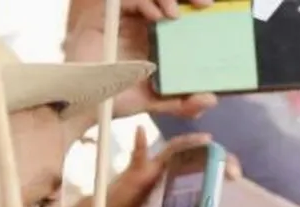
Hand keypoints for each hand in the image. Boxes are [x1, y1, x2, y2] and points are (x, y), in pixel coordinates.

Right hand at [64, 0, 216, 119]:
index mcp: (157, 40)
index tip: (212, 9)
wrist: (87, 103)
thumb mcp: (157, 104)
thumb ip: (183, 104)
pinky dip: (143, 2)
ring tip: (175, 15)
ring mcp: (125, 19)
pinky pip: (127, 0)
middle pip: (166, 0)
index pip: (178, 15)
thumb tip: (211, 99)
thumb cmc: (117, 99)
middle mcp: (143, 25)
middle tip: (206, 4)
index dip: (193, 6)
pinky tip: (155, 16)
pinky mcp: (107, 16)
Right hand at [75, 128, 241, 206]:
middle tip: (232, 165)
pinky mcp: (134, 172)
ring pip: (174, 150)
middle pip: (195, 157)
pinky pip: (137, 155)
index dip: (221, 170)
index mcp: (180, 186)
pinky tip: (141, 131)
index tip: (237, 176)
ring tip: (207, 140)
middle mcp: (169, 174)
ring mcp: (152, 170)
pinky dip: (139, 143)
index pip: (206, 172)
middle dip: (214, 157)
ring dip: (190, 144)